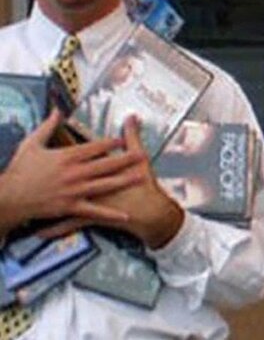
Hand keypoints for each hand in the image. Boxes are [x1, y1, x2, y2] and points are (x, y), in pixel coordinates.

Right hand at [0, 110, 145, 237]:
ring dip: (124, 181)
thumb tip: (58, 109)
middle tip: (143, 156)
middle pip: (106, 164)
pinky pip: (94, 210)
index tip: (125, 139)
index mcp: (67, 156)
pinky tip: (125, 214)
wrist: (8, 197)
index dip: (111, 143)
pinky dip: (110, 213)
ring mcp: (74, 191)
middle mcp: (74, 173)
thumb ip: (48, 125)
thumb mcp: (32, 143)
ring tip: (141, 177)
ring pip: (105, 185)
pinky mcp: (70, 207)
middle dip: (126, 159)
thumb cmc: (20, 170)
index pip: (95, 147)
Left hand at [39, 115, 184, 249]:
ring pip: (60, 200)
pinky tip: (41, 232)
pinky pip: (67, 223)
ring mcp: (86, 200)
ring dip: (44, 202)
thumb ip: (133, 136)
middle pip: (64, 177)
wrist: (149, 211)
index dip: (68, 149)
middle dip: (47, 175)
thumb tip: (132, 117)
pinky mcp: (89, 216)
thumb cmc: (145, 186)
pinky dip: (55, 228)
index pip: (79, 154)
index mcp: (97, 167)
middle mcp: (87, 183)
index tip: (54, 145)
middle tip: (32, 172)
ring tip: (27, 203)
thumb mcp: (140, 157)